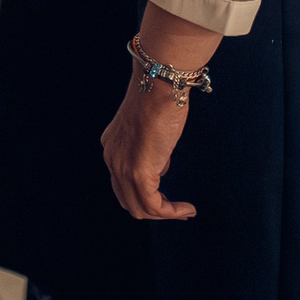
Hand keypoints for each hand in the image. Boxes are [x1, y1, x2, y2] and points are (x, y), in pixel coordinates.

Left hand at [101, 67, 196, 220]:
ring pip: (139, 208)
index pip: (123, 184)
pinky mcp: (138, 173)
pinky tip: (187, 209)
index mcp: (112, 147)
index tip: (169, 200)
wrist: (159, 85)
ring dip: (165, 214)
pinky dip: (171, 212)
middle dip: (155, 210)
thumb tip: (160, 167)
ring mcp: (122, 167)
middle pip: (128, 201)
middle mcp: (112, 159)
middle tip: (179, 211)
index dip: (146, 195)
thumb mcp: (151, 130)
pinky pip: (153, 205)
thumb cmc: (161, 99)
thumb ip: (152, 150)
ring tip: (185, 212)